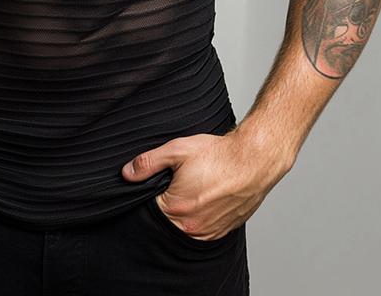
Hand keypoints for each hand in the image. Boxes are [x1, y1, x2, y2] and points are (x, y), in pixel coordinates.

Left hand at [120, 126, 292, 239]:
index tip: (159, 181)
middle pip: (166, 219)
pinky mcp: (222, 231)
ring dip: (184, 211)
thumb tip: (127, 173)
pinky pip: (202, 229)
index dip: (151, 193)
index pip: (148, 209)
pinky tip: (205, 197)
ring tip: (195, 187)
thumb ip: (148, 163)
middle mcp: (191, 226)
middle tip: (179, 181)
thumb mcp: (177, 150)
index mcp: (176, 209)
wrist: (254, 160)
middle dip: (167, 201)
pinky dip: (199, 216)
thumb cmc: (218, 155)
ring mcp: (208, 231)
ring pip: (184, 226)